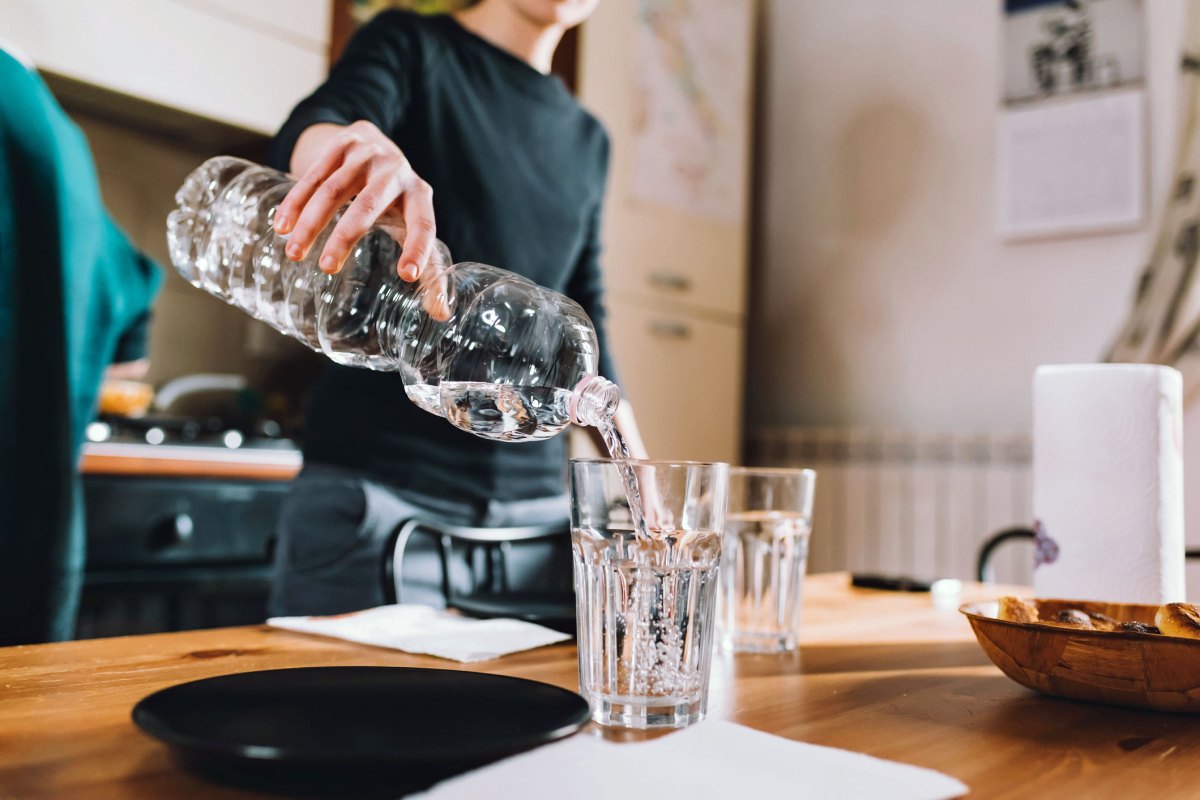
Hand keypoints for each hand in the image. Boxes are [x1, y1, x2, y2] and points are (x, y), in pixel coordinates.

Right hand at [272, 121, 436, 279]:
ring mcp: (366, 154)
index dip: (418, 248)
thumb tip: (442, 313)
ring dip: (311, 224)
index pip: (424, 223)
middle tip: (327, 268)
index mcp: (420, 194)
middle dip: (346, 237)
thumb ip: (428, 266)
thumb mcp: (412, 223)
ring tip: (295, 254)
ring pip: (333, 190)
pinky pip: (312, 176)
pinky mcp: (339, 144)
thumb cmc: (395, 197)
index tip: (407, 276)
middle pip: (370, 205)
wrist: (370, 140)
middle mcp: (396, 171)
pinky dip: (295, 202)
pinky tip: (282, 227)